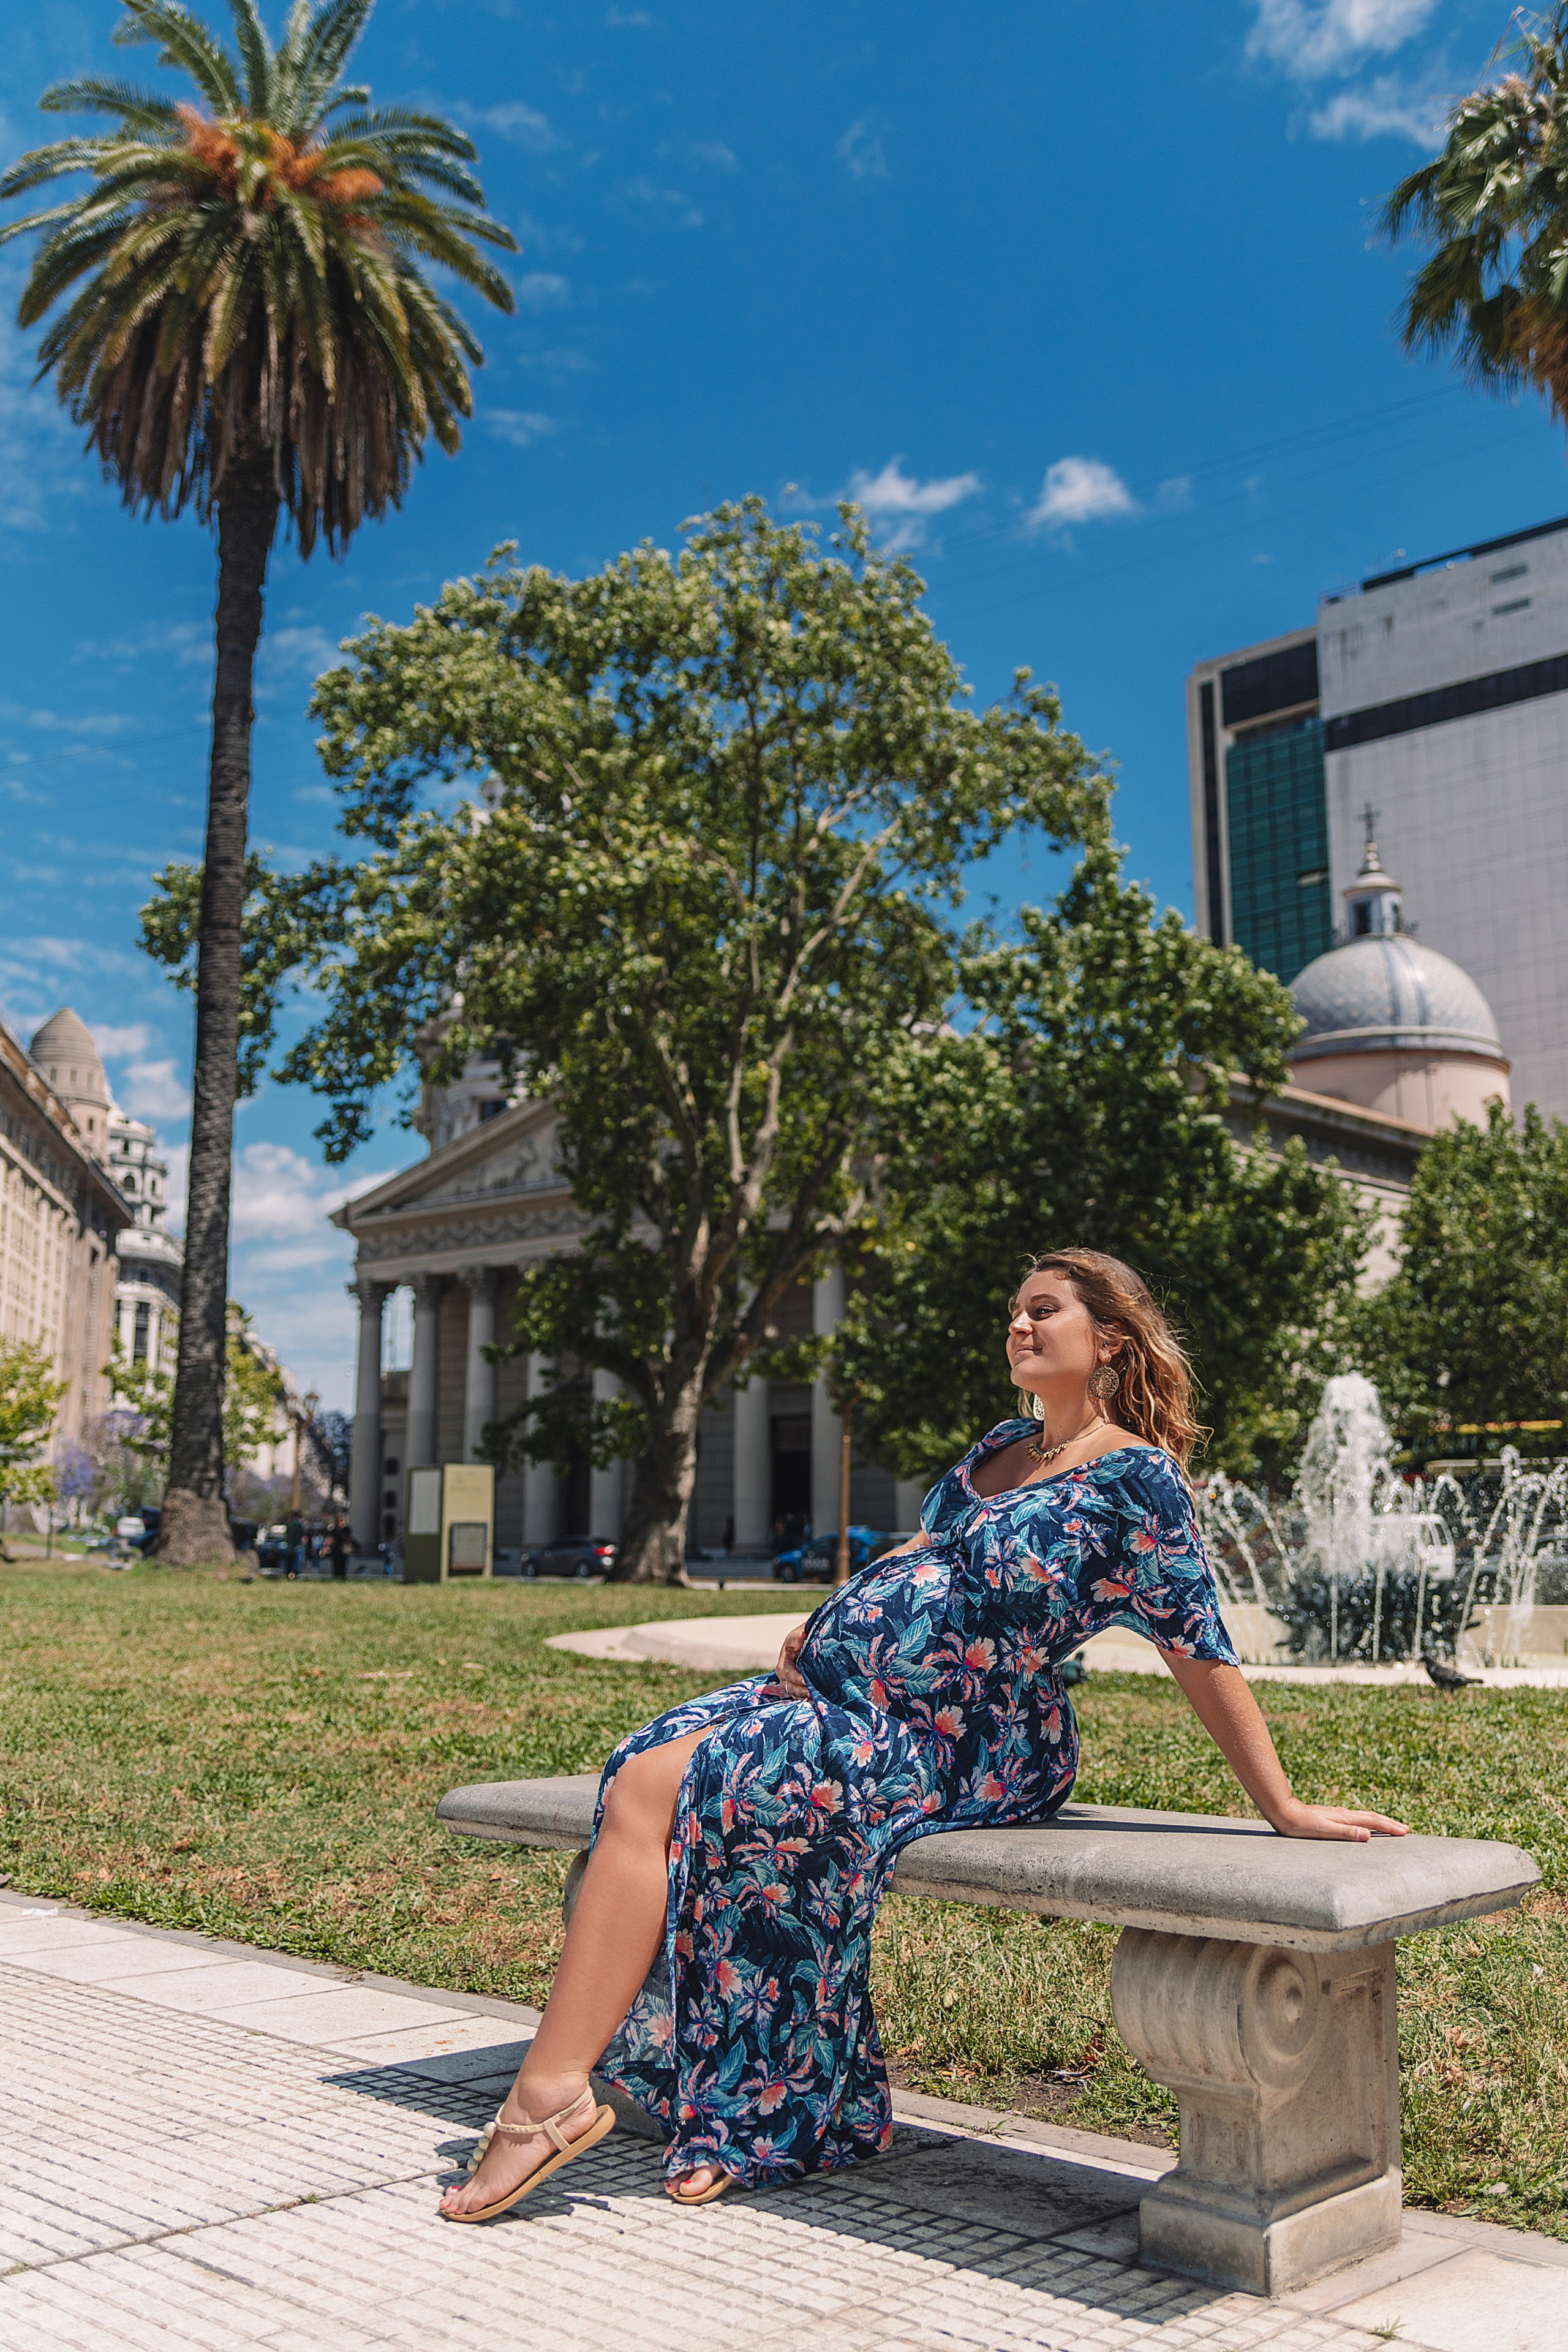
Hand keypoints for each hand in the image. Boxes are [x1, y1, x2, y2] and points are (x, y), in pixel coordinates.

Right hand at [768, 1621, 808, 1700]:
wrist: (806, 1641)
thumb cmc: (800, 1638)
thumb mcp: (797, 1636)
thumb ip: (797, 1638)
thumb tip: (801, 1636)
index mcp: (783, 1664)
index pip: (788, 1674)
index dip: (796, 1678)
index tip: (805, 1681)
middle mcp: (785, 1675)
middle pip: (790, 1687)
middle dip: (800, 1691)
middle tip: (811, 1692)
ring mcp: (791, 1682)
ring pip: (795, 1693)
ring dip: (803, 1696)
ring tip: (814, 1696)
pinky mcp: (799, 1686)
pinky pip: (801, 1695)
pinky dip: (806, 1697)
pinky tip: (816, 1697)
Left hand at [1269, 1800, 1409, 1842]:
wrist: (1284, 1813)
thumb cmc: (1302, 1825)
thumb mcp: (1324, 1831)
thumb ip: (1346, 1832)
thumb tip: (1369, 1835)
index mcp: (1345, 1817)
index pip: (1373, 1821)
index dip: (1389, 1827)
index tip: (1405, 1832)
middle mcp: (1344, 1814)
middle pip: (1372, 1817)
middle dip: (1389, 1823)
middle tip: (1405, 1829)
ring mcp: (1338, 1814)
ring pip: (1364, 1817)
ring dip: (1379, 1821)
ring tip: (1391, 1826)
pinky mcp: (1331, 1816)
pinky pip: (1355, 1819)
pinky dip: (1367, 1821)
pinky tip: (1364, 1825)